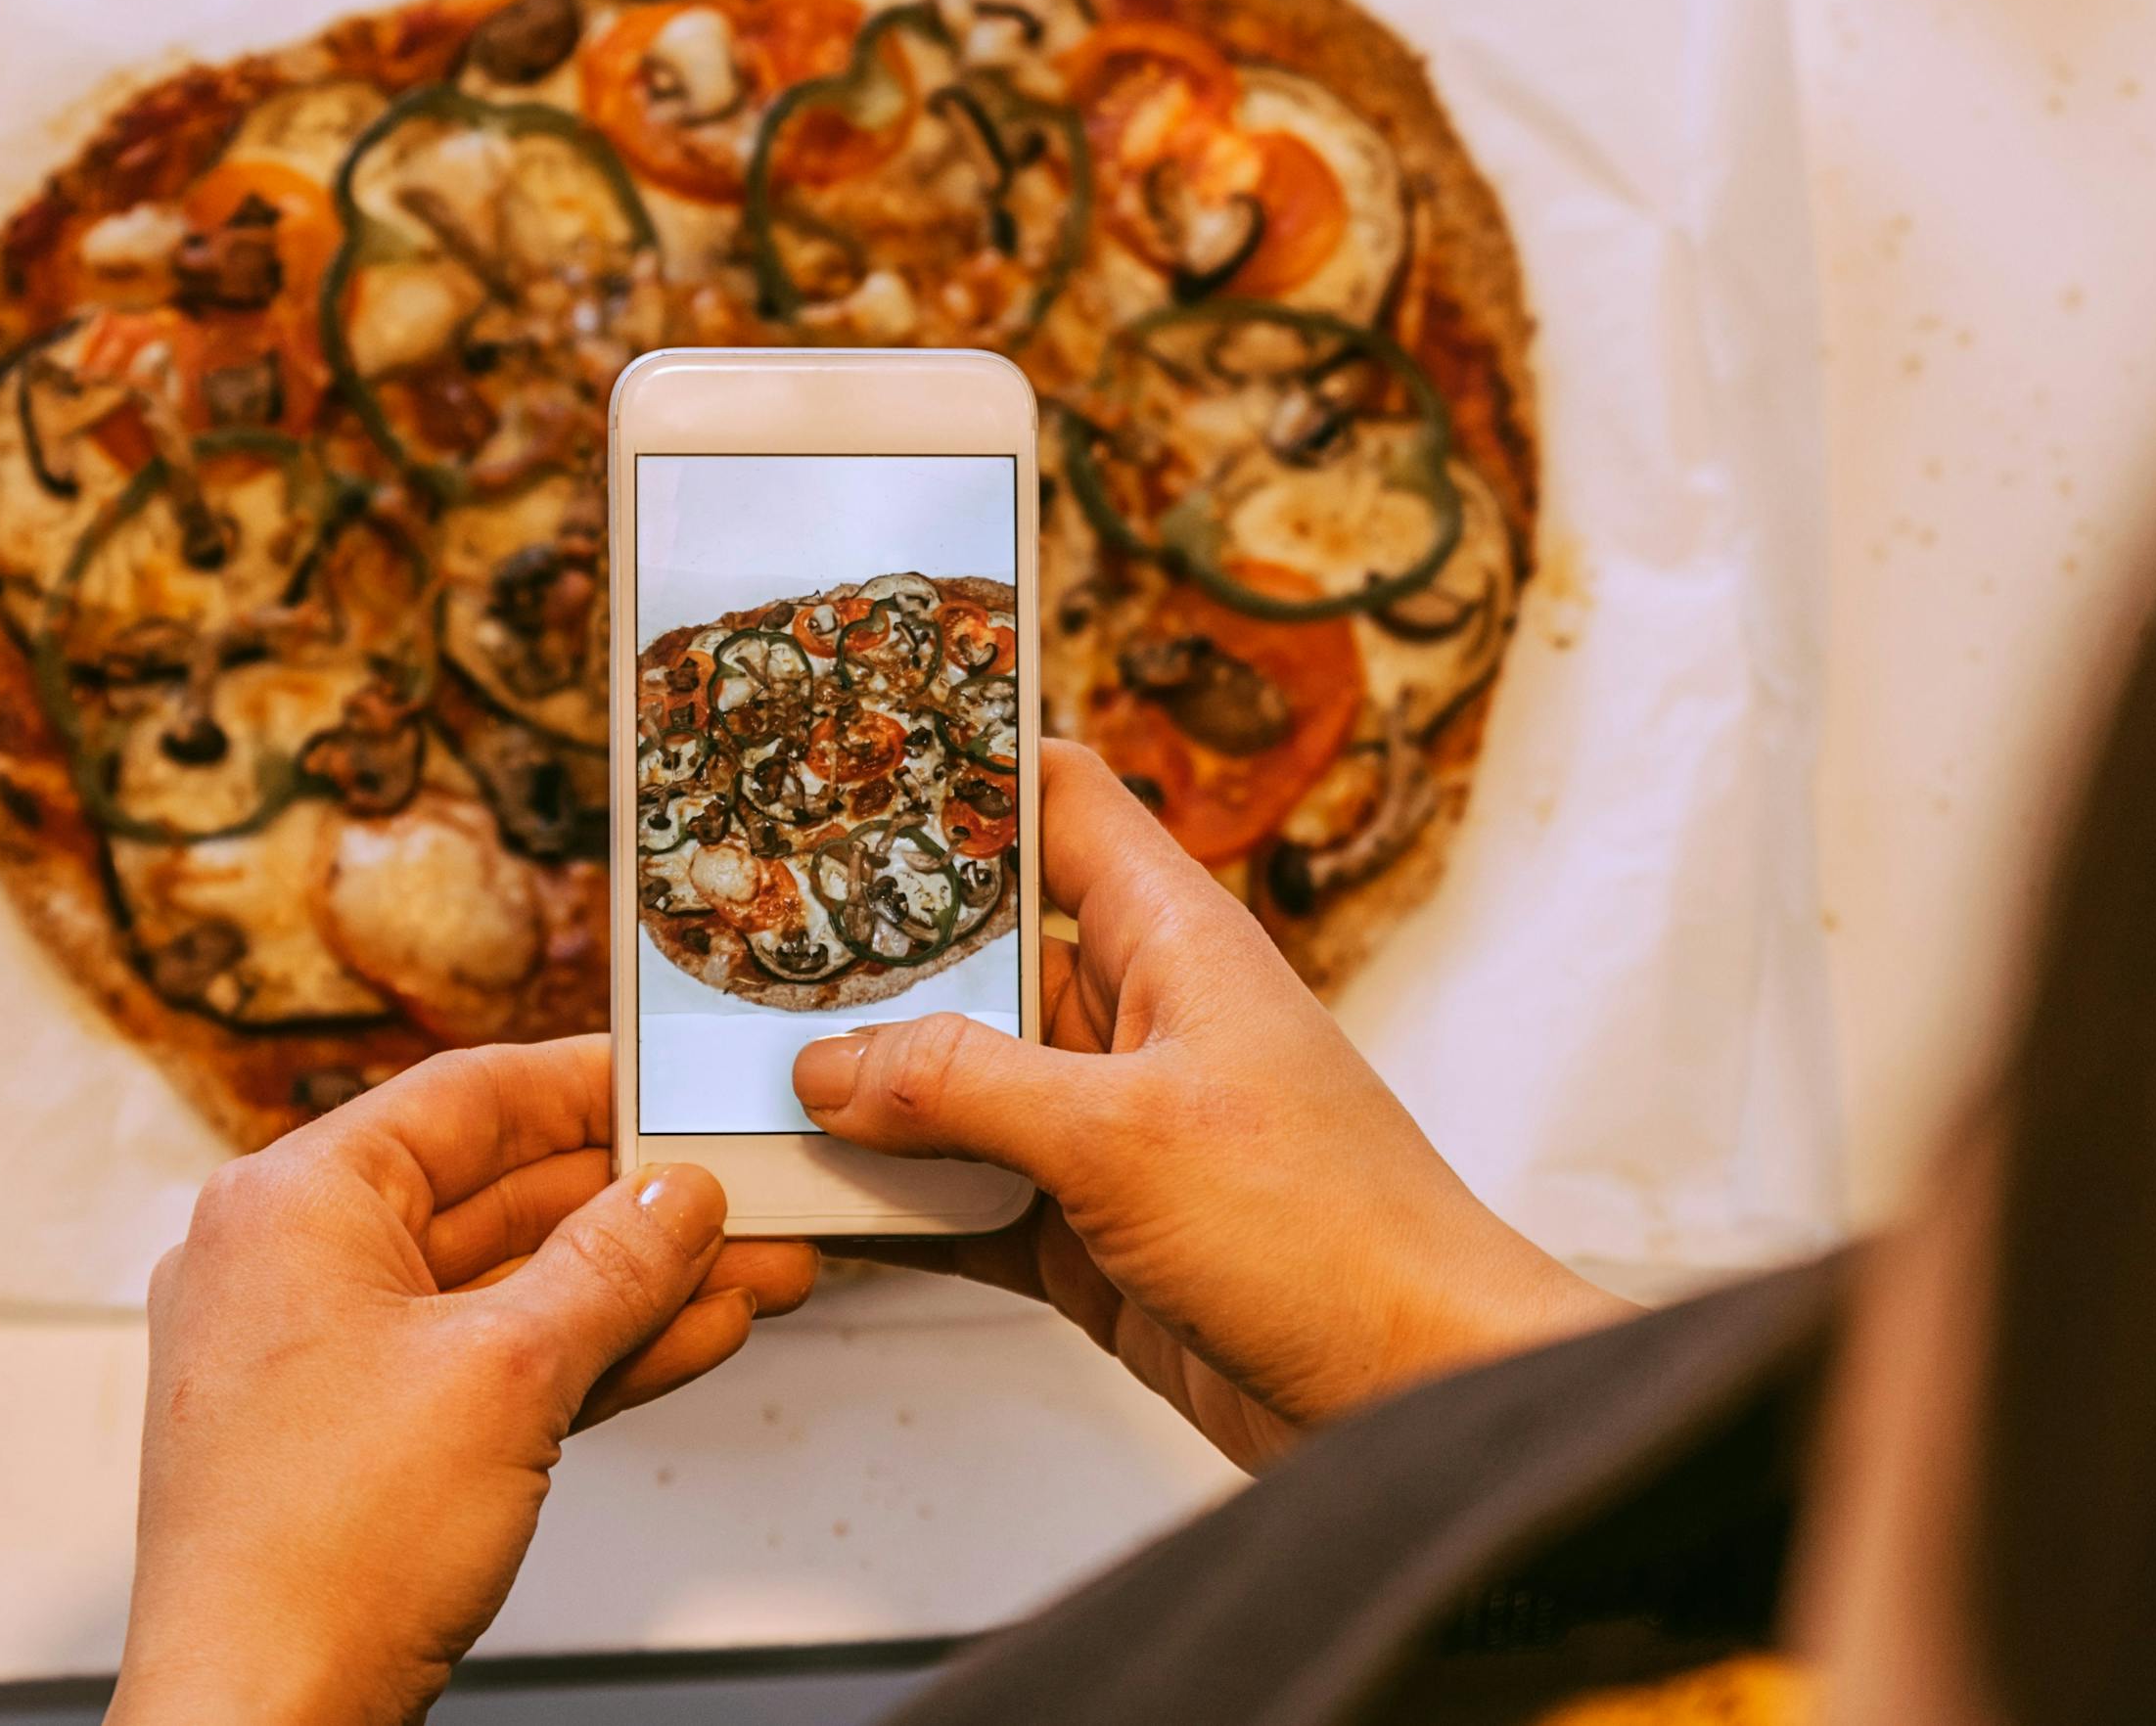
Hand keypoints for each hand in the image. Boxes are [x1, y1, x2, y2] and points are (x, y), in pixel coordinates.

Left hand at [109, 1036, 816, 1725]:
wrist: (263, 1723)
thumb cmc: (316, 1557)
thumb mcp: (508, 1375)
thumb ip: (612, 1267)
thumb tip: (677, 1196)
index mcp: (292, 1205)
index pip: (466, 1097)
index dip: (588, 1085)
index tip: (675, 1082)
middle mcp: (294, 1267)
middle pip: (498, 1193)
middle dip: (637, 1204)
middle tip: (745, 1192)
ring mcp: (324, 1360)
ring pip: (510, 1289)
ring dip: (635, 1285)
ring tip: (756, 1268)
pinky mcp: (361, 1443)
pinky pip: (492, 1365)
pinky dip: (587, 1353)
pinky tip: (689, 1339)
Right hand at [795, 741, 1614, 1469]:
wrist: (1420, 1399)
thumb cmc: (1339, 1239)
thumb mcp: (1124, 1136)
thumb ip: (964, 1087)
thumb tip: (834, 1065)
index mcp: (1172, 941)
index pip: (1056, 800)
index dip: (958, 767)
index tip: (841, 754)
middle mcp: (1140, 1019)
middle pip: (980, 950)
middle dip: (867, 952)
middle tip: (736, 942)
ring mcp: (1116, 1130)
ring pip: (958, 1082)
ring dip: (864, 1092)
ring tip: (735, 1075)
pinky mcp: (1097, 1234)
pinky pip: (967, 1196)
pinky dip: (895, 1204)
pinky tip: (811, 1206)